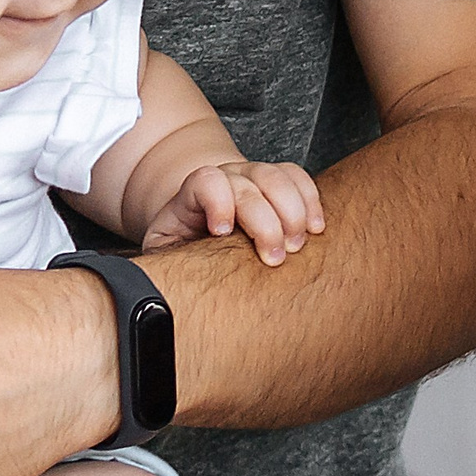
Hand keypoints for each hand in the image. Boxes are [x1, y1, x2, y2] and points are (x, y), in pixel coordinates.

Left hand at [143, 160, 324, 264]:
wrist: (198, 222)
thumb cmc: (184, 247)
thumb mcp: (165, 255)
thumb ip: (166, 265)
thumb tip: (160, 299)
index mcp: (191, 196)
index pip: (205, 182)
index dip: (218, 202)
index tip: (223, 233)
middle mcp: (224, 179)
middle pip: (248, 184)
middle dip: (265, 221)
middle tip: (274, 258)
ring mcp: (251, 176)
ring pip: (276, 177)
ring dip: (293, 211)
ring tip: (298, 245)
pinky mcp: (276, 181)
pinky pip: (297, 177)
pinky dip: (310, 200)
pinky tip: (315, 226)